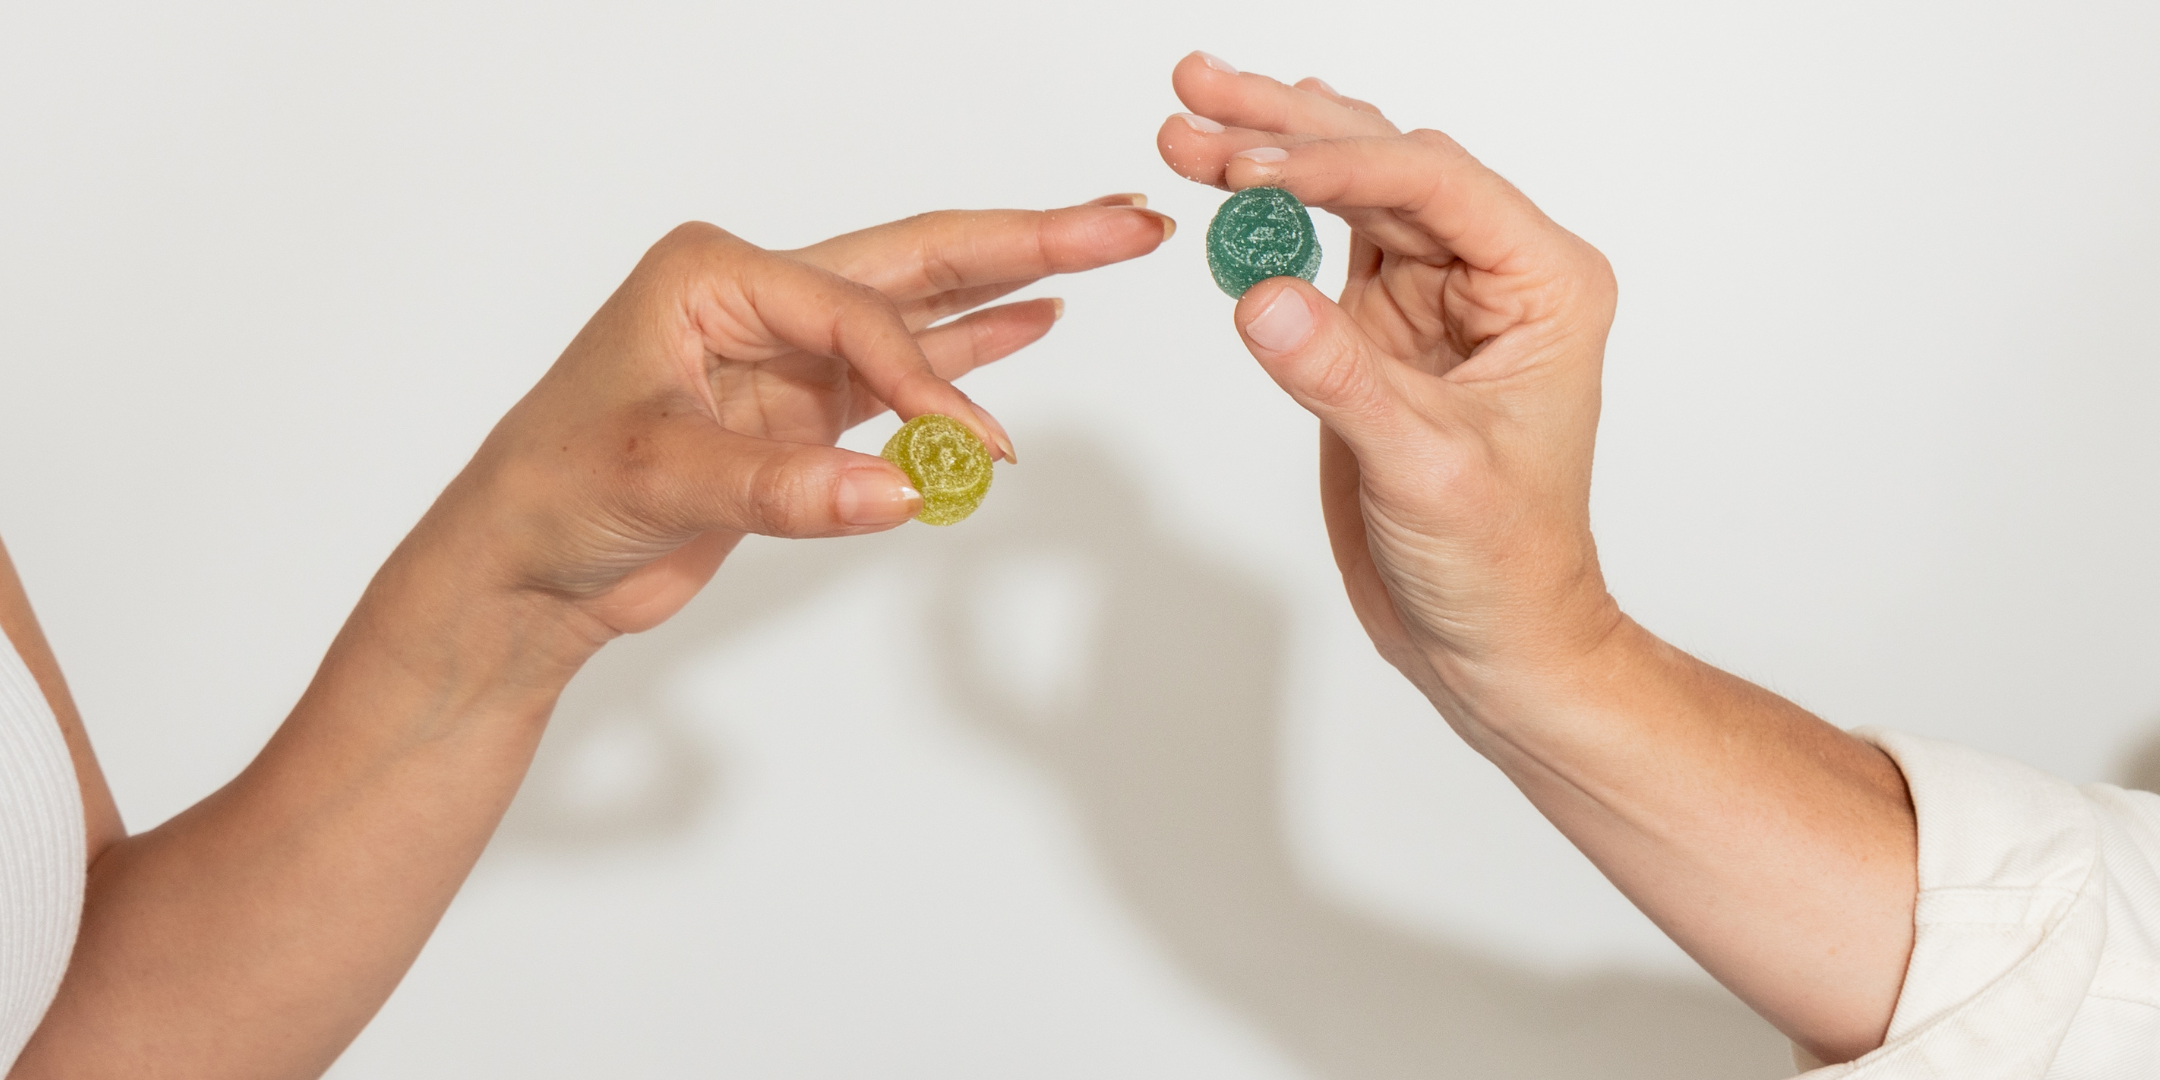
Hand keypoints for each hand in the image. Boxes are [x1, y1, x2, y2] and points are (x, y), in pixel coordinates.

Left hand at [429, 197, 1172, 637]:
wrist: (519, 572)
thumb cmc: (549, 497)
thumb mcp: (656, 479)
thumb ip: (784, 486)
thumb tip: (904, 493)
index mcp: (712, 275)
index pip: (856, 314)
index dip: (927, 381)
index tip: (976, 450)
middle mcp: (756, 297)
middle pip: (915, 263)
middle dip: (1025, 240)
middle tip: (1126, 221)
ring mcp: (786, 352)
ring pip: (922, 307)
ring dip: (1014, 281)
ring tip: (1106, 246)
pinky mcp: (802, 410)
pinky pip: (905, 371)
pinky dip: (971, 351)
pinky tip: (1034, 316)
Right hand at [1156, 53, 1618, 700]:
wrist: (1494, 640)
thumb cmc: (1504, 564)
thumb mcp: (1427, 472)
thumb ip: (1342, 378)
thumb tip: (1260, 294)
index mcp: (1541, 285)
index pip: (1434, 184)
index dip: (1337, 166)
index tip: (1249, 167)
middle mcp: (1491, 274)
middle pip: (1384, 165)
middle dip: (1287, 130)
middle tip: (1199, 92)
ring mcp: (1431, 298)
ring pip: (1345, 193)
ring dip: (1266, 156)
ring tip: (1188, 117)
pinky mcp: (1378, 330)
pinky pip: (1318, 247)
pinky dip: (1264, 215)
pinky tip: (1224, 173)